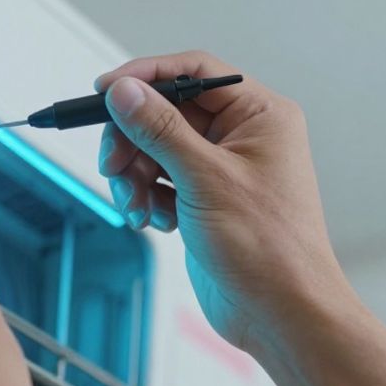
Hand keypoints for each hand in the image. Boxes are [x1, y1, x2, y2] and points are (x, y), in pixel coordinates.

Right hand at [95, 51, 352, 349]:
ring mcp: (222, 169)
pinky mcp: (205, 200)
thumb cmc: (268, 248)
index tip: (104, 92)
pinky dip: (147, 197)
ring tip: (136, 205)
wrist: (281, 313)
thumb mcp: (204, 178)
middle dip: (133, 140)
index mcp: (259, 116)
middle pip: (166, 112)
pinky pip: (160, 180)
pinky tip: (154, 221)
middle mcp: (242, 136)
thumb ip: (159, 129)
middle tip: (114, 166)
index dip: (145, 77)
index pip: (193, 72)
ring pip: (157, 149)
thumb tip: (124, 92)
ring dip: (135, 175)